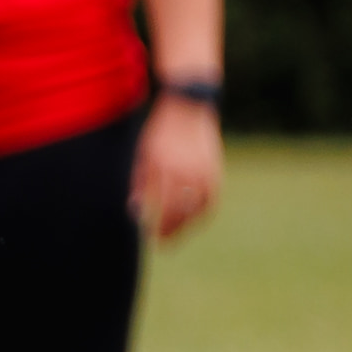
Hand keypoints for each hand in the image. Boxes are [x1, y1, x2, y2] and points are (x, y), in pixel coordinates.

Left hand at [134, 98, 221, 241]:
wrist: (189, 108)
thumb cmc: (160, 133)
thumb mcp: (144, 156)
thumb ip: (140, 183)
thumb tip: (135, 209)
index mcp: (166, 169)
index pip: (163, 208)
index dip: (158, 226)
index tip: (151, 236)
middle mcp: (188, 172)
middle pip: (181, 213)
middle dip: (172, 231)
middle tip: (164, 243)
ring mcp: (205, 172)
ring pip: (199, 209)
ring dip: (187, 225)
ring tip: (177, 233)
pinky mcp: (216, 170)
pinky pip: (211, 200)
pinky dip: (203, 213)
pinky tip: (193, 219)